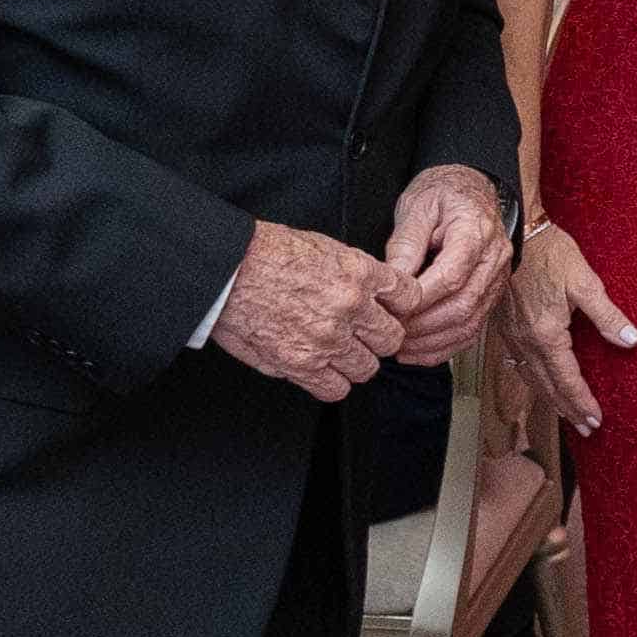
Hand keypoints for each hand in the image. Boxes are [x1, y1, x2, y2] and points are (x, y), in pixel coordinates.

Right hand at [212, 222, 404, 400]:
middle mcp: (350, 307)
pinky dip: (331, 382)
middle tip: (362, 334)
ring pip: (367, 368)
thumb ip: (357, 274)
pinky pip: (336, 388)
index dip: (399, 307)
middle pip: (392, 338)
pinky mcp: (302, 363)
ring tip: (336, 351)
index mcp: (360, 273)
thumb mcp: (325, 247)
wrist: (227, 268)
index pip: (409, 298)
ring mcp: (328, 338)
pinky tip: (320, 368)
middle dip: (378, 338)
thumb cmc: (267, 253)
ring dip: (354, 362)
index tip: (388, 311)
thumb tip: (376, 297)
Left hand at [380, 165, 510, 358]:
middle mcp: (494, 258)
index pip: (452, 275)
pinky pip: (473, 328)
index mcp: (477, 231)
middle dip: (423, 325)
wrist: (470, 188)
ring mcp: (496, 279)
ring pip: (470, 322)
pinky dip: (445, 345)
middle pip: (464, 305)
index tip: (392, 308)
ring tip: (400, 347)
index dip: (421, 299)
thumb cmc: (443, 193)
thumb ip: (405, 245)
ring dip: (433, 341)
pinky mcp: (490, 293)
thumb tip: (393, 282)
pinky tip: (418, 351)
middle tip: (390, 332)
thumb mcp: (417, 207)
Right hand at [494, 218, 631, 437]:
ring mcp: (512, 335)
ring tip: (564, 414)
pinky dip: (533, 380)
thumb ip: (608, 315)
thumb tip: (632, 340)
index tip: (596, 420)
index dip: (582, 402)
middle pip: (548, 386)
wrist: (511, 233)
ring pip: (531, 377)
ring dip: (549, 399)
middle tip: (585, 428)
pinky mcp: (505, 326)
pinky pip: (519, 363)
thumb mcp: (583, 281)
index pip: (567, 379)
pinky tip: (537, 381)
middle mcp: (526, 341)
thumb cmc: (547, 253)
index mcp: (547, 334)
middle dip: (568, 409)